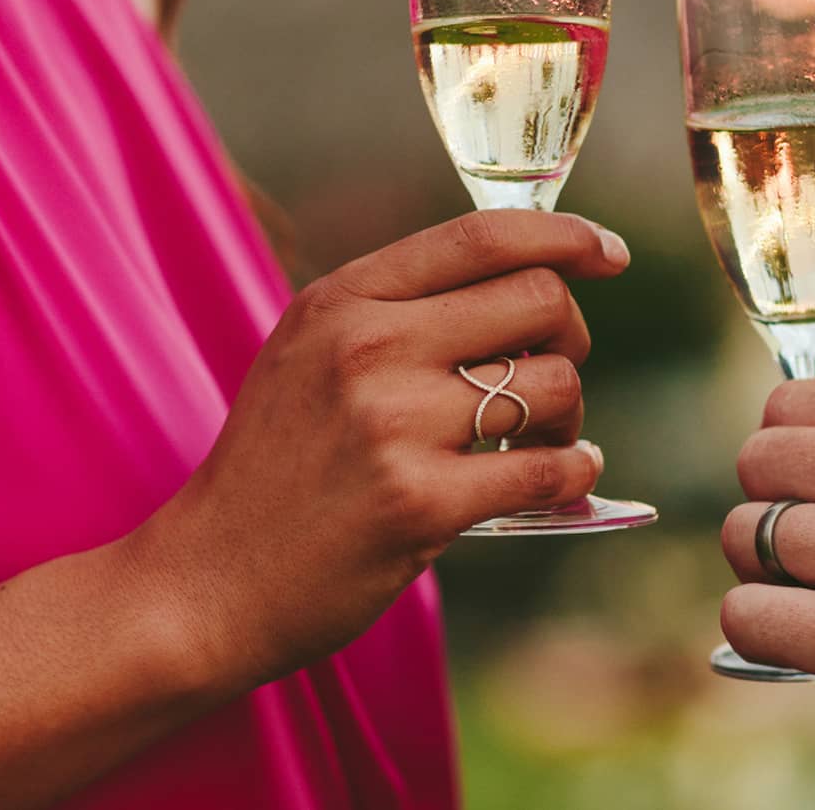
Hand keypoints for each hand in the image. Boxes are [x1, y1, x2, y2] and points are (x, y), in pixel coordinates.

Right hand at [133, 209, 624, 694]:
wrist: (208, 579)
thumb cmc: (276, 460)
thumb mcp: (310, 347)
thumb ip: (398, 305)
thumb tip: (524, 276)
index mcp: (344, 298)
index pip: (481, 235)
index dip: (563, 235)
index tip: (607, 251)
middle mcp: (369, 345)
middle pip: (536, 299)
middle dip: (568, 334)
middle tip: (550, 373)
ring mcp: (393, 424)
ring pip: (552, 383)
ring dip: (567, 413)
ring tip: (541, 438)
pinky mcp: (420, 504)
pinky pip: (547, 469)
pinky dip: (574, 470)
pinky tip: (564, 474)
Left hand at [720, 379, 814, 809]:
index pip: (796, 399)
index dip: (785, 440)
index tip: (798, 477)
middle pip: (761, 457)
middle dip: (767, 497)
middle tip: (798, 539)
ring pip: (747, 534)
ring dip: (766, 569)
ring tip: (807, 595)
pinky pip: (751, 615)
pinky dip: (761, 628)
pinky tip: (800, 639)